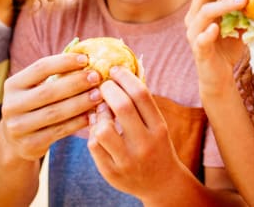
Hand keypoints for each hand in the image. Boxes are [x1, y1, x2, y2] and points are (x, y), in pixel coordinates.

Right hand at [0, 53, 101, 160]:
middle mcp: (11, 105)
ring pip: (55, 112)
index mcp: (13, 85)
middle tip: (97, 77)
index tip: (86, 59)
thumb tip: (87, 57)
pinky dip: (77, 122)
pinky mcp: (29, 145)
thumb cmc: (35, 105)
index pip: (40, 68)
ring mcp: (18, 127)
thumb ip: (55, 74)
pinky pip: (59, 131)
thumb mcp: (36, 88)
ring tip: (99, 95)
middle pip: (48, 91)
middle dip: (76, 83)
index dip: (64, 62)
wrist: (15, 142)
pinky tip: (92, 115)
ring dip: (80, 103)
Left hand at [88, 68, 188, 200]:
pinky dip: (92, 133)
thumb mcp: (157, 125)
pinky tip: (98, 128)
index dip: (125, 77)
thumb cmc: (156, 145)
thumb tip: (122, 70)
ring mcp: (128, 160)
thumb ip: (142, 103)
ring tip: (101, 110)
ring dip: (98, 115)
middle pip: (122, 107)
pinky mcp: (111, 173)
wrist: (161, 183)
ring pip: (102, 129)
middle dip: (108, 90)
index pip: (141, 94)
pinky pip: (93, 145)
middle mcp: (145, 144)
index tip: (114, 69)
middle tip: (103, 84)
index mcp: (159, 128)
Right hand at [184, 0, 247, 97]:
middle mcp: (193, 18)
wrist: (219, 76)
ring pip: (204, 13)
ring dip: (224, 4)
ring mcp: (194, 34)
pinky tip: (217, 28)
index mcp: (201, 8)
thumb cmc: (228, 47)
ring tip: (243, 0)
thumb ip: (244, 10)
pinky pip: (200, 39)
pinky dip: (208, 32)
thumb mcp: (238, 24)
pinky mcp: (198, 50)